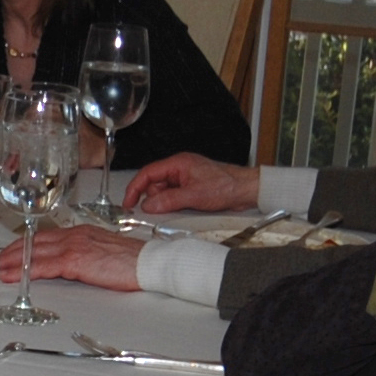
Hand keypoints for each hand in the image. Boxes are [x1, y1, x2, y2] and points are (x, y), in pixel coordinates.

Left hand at [0, 224, 144, 290]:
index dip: (19, 246)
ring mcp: (74, 246)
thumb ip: (82, 257)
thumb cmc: (131, 261)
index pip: (40, 238)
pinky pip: (44, 265)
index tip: (2, 253)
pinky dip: (24, 271)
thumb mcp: (101, 254)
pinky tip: (11, 276)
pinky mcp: (77, 260)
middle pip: (31, 243)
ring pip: (33, 253)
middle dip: (6, 252)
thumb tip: (67, 267)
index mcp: (78, 233)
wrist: (149, 262)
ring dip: (8, 262)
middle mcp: (72, 235)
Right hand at [124, 152, 261, 213]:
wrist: (246, 190)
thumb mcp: (195, 195)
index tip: (128, 203)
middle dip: (154, 199)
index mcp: (178, 163)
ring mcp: (185, 179)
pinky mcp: (191, 188)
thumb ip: (169, 200)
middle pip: (154, 184)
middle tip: (157, 211)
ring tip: (180, 209)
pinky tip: (183, 210)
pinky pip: (174, 197)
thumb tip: (148, 206)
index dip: (135, 188)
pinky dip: (174, 205)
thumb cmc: (227, 185)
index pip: (148, 173)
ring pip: (163, 193)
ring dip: (165, 203)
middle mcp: (179, 169)